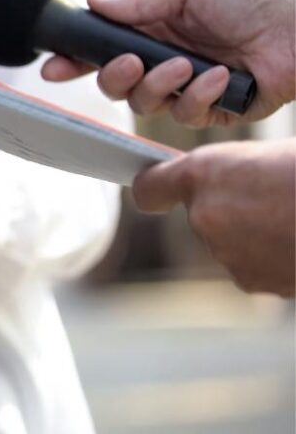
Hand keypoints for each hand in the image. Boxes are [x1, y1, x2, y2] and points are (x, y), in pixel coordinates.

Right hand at [42, 0, 294, 126]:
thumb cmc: (248, 1)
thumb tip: (93, 1)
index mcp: (150, 32)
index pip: (101, 50)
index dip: (73, 61)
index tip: (53, 68)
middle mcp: (160, 63)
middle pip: (112, 84)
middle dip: (113, 77)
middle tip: (131, 62)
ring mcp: (182, 89)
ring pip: (143, 104)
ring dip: (160, 84)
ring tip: (187, 65)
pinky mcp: (208, 111)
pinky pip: (184, 115)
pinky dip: (199, 95)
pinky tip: (221, 77)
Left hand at [133, 139, 294, 296]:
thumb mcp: (275, 152)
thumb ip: (235, 171)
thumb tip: (223, 181)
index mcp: (205, 172)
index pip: (151, 187)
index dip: (159, 189)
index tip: (163, 192)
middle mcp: (205, 216)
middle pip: (204, 216)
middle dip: (233, 209)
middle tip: (275, 195)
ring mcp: (228, 254)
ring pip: (233, 244)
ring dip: (258, 235)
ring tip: (295, 216)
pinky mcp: (252, 281)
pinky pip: (257, 266)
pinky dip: (277, 258)